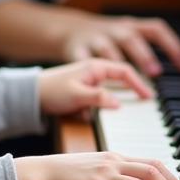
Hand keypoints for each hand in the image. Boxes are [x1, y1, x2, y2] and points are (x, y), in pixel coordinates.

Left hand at [37, 58, 152, 116]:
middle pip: (122, 78)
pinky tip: (90, 113)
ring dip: (115, 99)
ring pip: (110, 89)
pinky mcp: (83, 90)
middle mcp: (95, 70)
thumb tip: (119, 104)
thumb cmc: (52, 90)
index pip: (125, 71)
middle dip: (133, 89)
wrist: (30, 94)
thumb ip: (99, 98)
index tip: (148, 97)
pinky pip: (99, 97)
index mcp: (96, 66)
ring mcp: (89, 80)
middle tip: (146, 102)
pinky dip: (100, 105)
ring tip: (119, 109)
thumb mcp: (76, 95)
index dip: (139, 84)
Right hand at [60, 12, 179, 75]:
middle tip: (156, 72)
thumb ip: (150, 50)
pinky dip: (88, 72)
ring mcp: (95, 38)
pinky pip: (81, 59)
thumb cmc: (108, 37)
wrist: (69, 28)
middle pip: (130, 38)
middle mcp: (114, 30)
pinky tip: (96, 86)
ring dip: (117, 61)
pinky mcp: (76, 48)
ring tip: (128, 79)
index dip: (172, 45)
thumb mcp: (129, 36)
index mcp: (131, 26)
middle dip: (143, 54)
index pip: (156, 29)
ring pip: (106, 48)